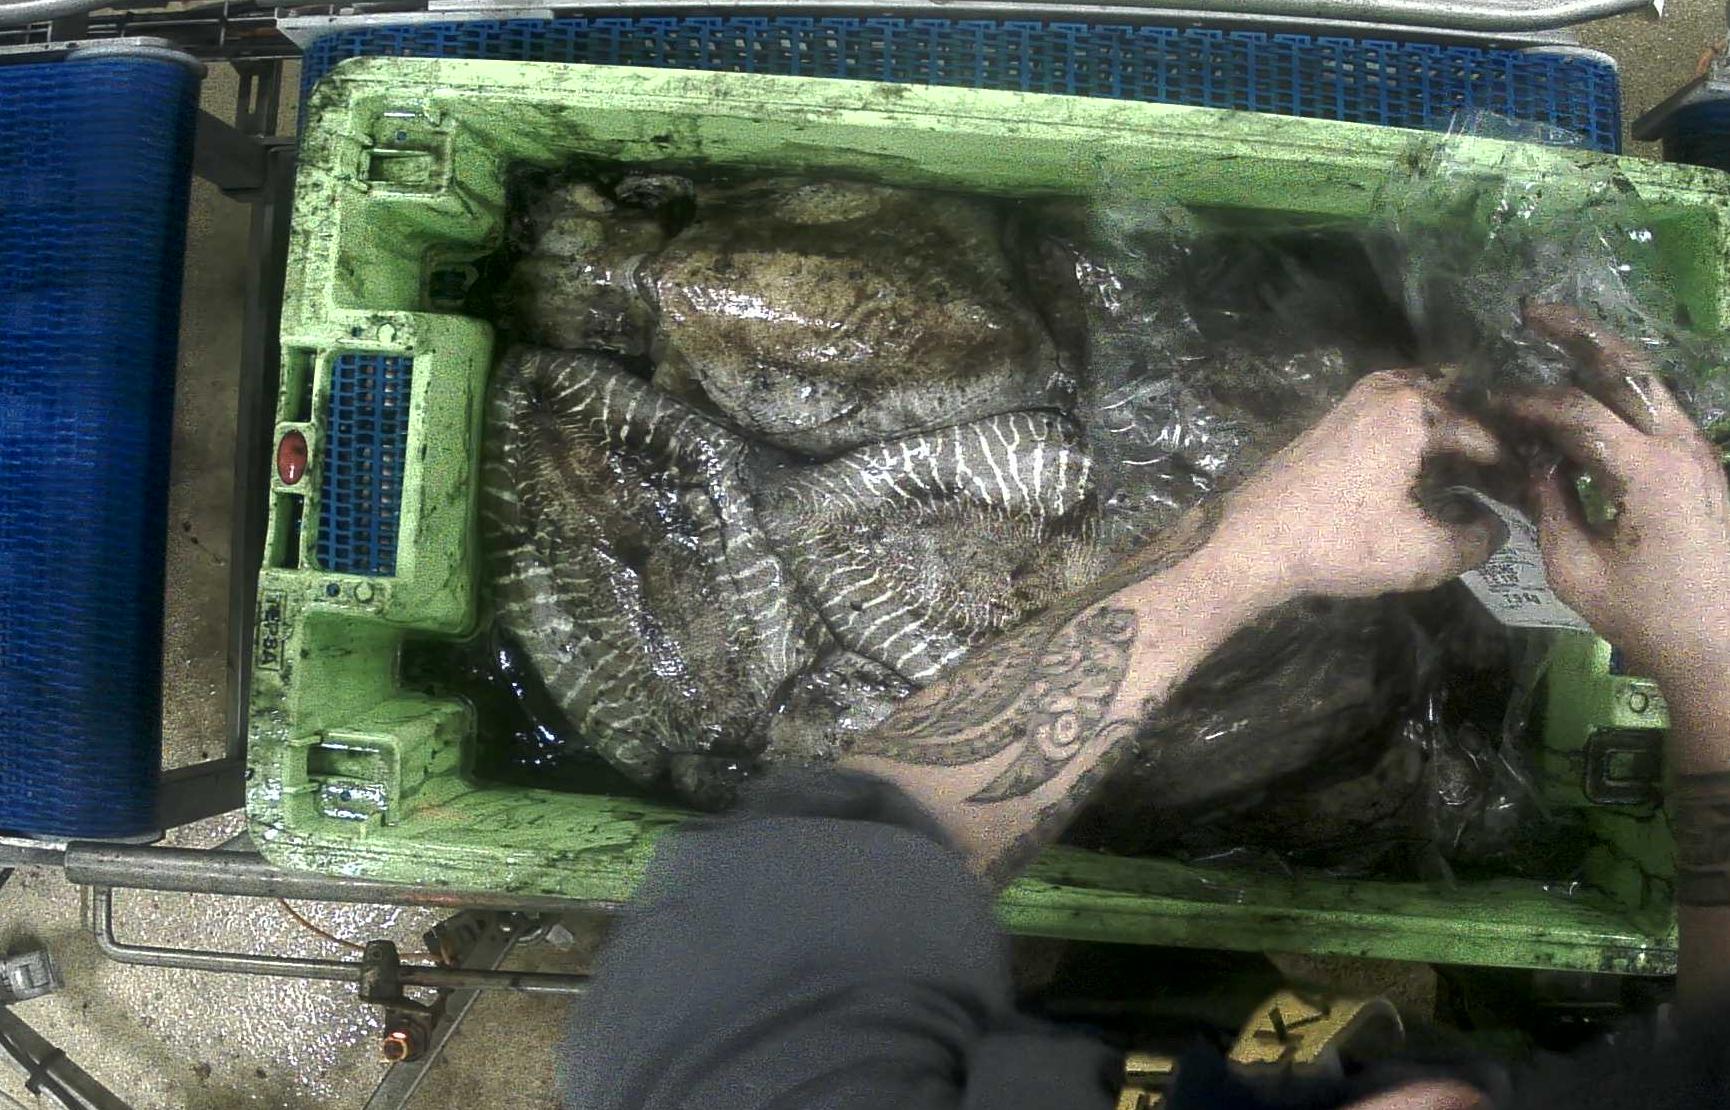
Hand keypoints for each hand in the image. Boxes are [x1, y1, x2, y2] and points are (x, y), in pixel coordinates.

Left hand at [1212, 369, 1507, 600]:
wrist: (1249, 545)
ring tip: (1474, 487)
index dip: (1511, 471)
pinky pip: (1392, 423)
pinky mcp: (1331, 423)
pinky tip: (1427, 480)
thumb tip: (1497, 530)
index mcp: (1412, 408)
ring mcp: (1353, 402)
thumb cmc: (1336, 543)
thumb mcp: (1420, 553)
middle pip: (1454, 415)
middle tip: (1508, 491)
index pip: (1485, 435)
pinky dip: (1416, 444)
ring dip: (1449, 445)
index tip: (1530, 498)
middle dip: (1482, 451)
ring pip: (1422, 416)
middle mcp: (1384, 391)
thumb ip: (1475, 542)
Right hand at [1504, 304, 1729, 686]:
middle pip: (1628, 368)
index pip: (1577, 412)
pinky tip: (1588, 397)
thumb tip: (1533, 460)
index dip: (1526, 402)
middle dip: (1579, 334)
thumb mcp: (1574, 567)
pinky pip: (1659, 413)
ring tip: (1557, 338)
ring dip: (1602, 359)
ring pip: (1650, 384)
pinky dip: (1620, 395)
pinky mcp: (1706, 465)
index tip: (1490, 403)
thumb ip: (1550, 504)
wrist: (1723, 647)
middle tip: (1533, 311)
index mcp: (1649, 472)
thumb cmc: (1645, 617)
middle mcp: (1684, 447)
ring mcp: (1702, 452)